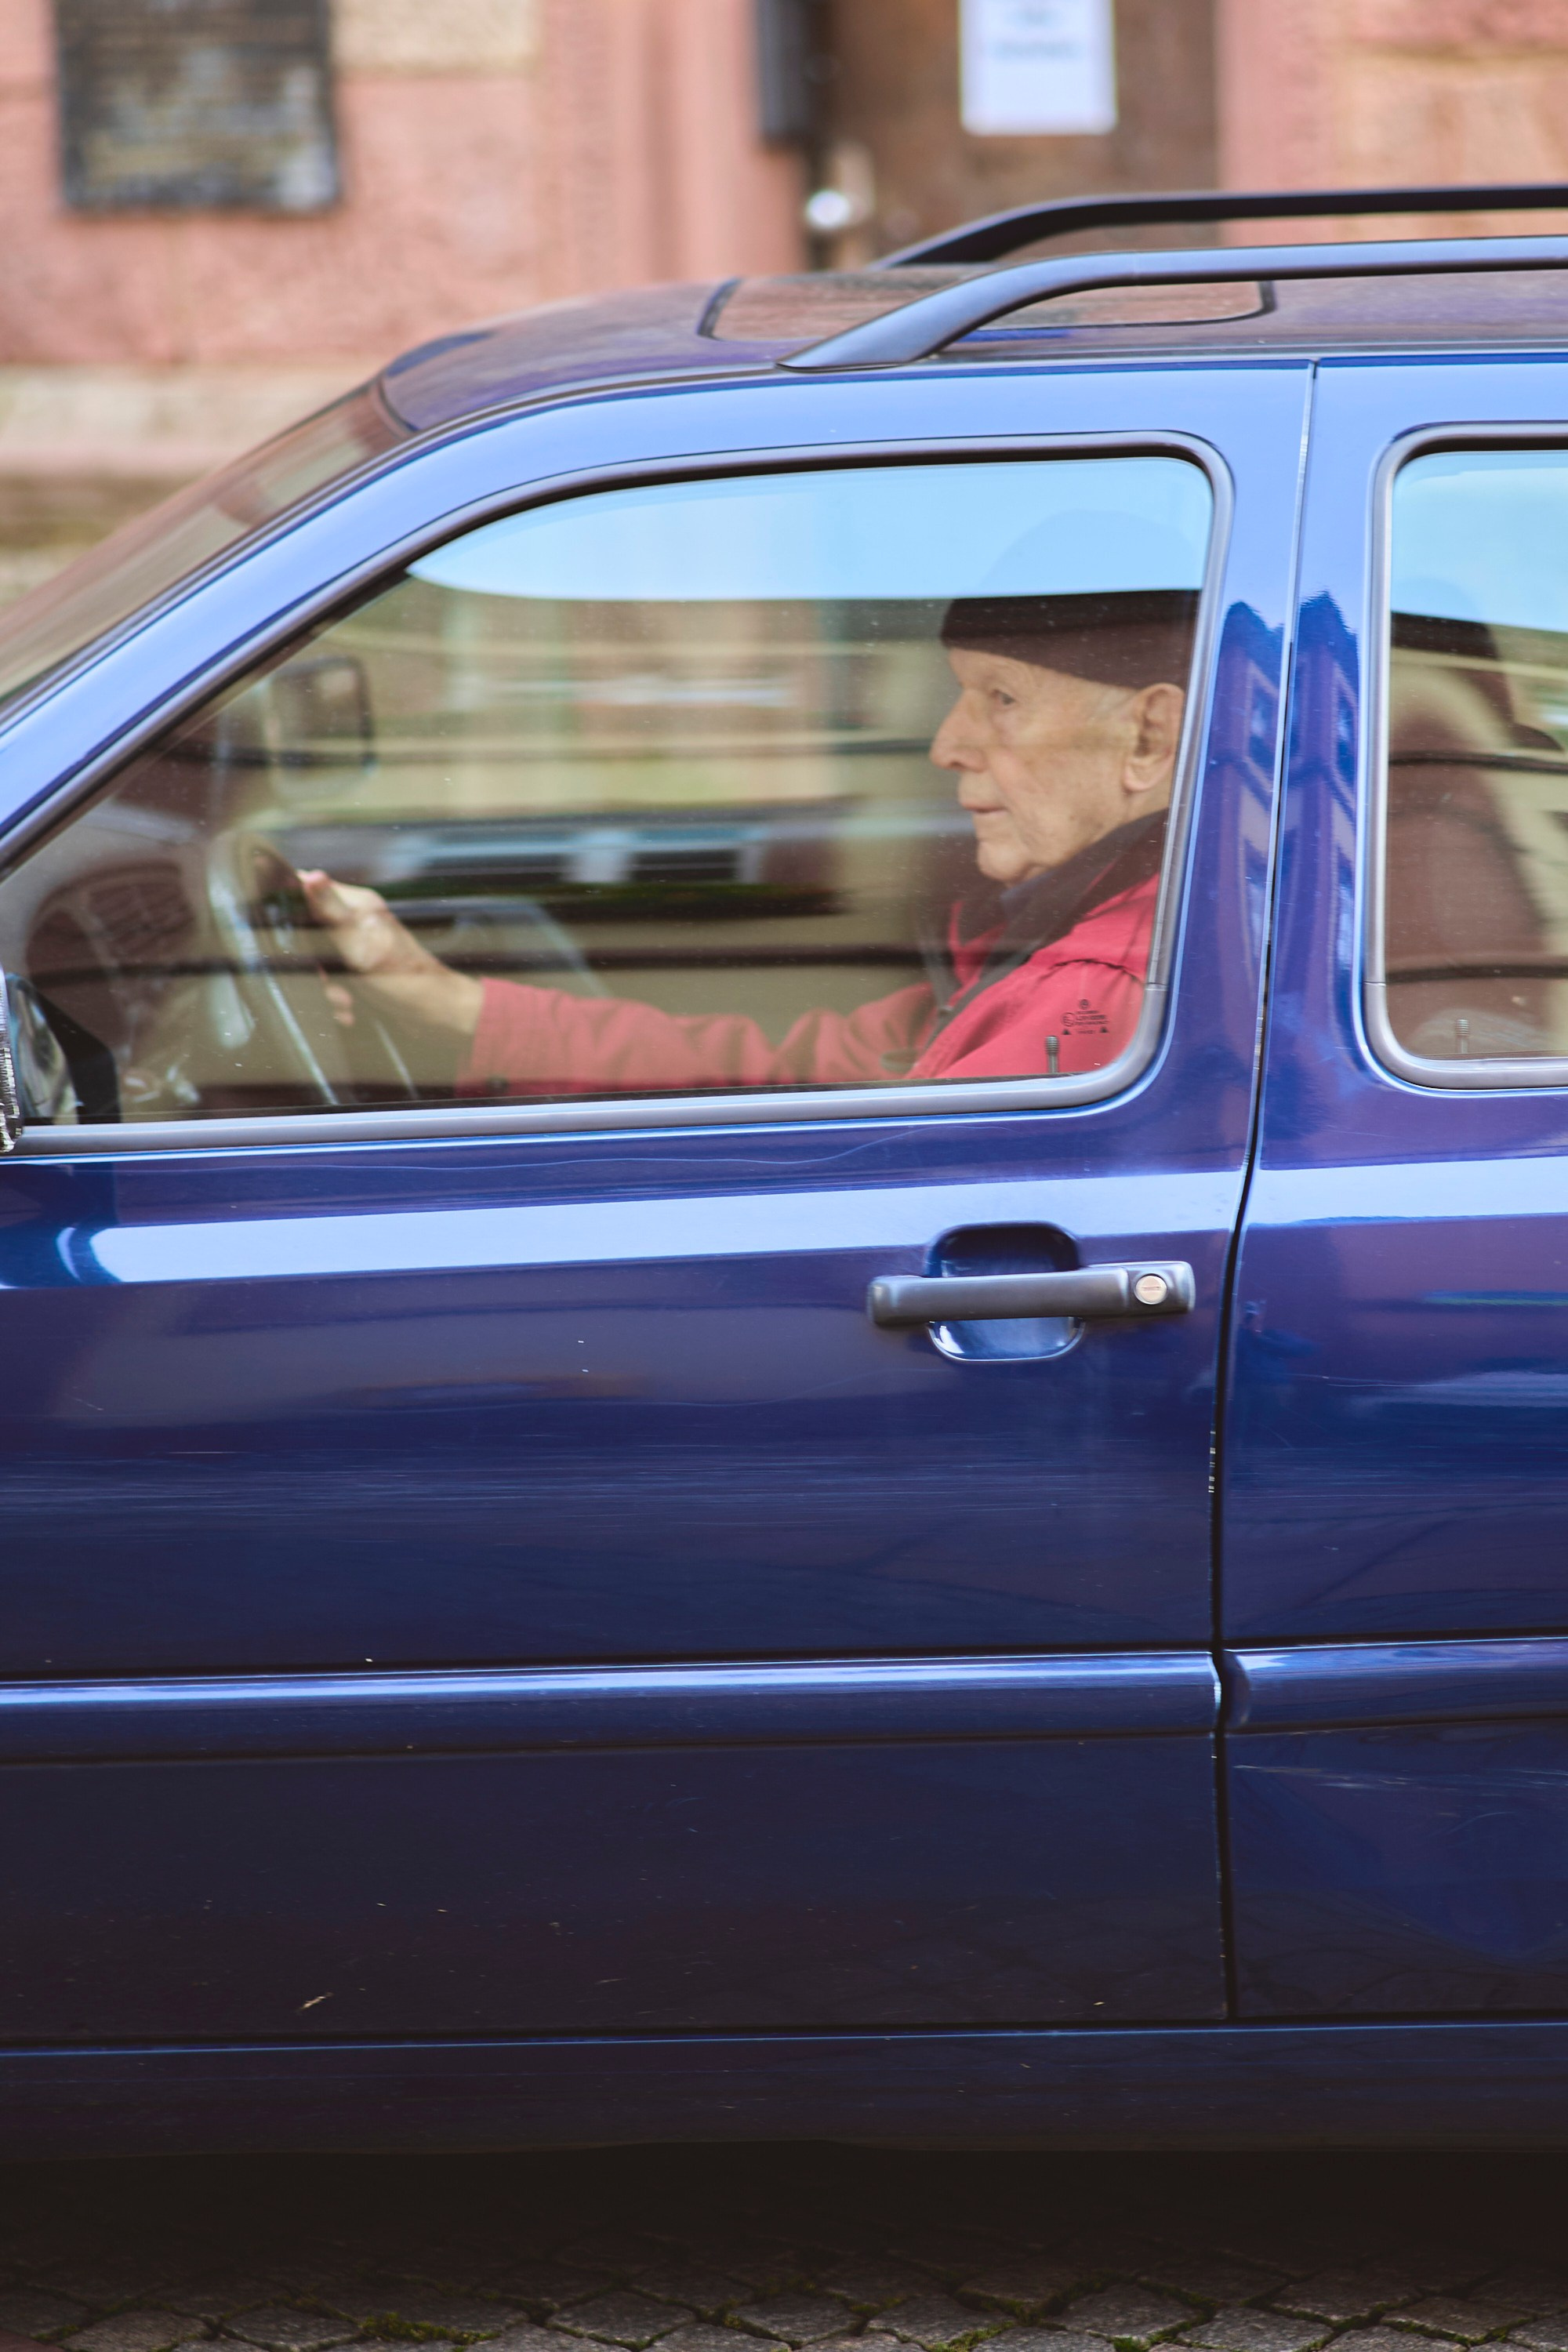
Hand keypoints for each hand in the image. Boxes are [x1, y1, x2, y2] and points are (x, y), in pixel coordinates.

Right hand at [297, 870, 484, 1036]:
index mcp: (358, 905)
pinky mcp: (362, 969)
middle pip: (311, 935)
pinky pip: (335, 981)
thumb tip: (310, 876)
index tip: (300, 947)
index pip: (309, 895)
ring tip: (344, 1002)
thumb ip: (332, 911)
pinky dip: (339, 999)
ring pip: (321, 963)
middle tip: (330, 982)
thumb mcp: (360, 944)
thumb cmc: (403, 978)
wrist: (436, 1014)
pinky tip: (349, 1012)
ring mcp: (360, 945)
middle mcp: (358, 920)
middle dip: (315, 966)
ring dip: (328, 989)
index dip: (297, 922)